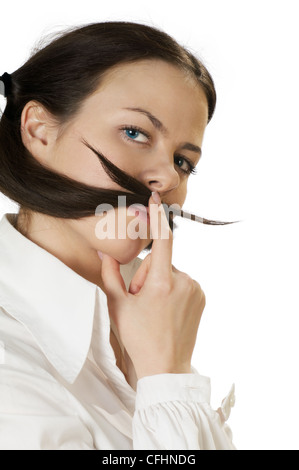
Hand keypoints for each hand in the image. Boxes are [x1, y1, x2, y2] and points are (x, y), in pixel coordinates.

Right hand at [99, 192, 205, 379]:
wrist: (165, 366)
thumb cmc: (139, 337)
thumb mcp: (118, 306)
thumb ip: (110, 274)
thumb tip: (104, 252)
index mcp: (161, 282)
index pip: (161, 240)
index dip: (157, 216)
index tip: (156, 198)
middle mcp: (184, 281)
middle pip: (160, 262)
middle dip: (147, 274)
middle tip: (140, 299)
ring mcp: (195, 289)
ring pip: (171, 273)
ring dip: (160, 283)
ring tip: (154, 309)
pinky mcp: (202, 297)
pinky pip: (183, 283)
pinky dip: (174, 290)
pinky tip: (167, 311)